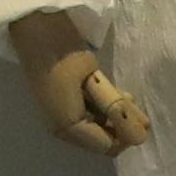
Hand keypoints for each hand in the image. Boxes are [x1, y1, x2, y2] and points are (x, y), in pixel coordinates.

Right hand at [8, 10, 152, 159]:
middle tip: (130, 99)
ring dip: (113, 115)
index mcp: (69, 126)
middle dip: (122, 124)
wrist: (34, 29)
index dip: (128, 133)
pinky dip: (101, 109)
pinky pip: (88, 118)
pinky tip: (106, 91)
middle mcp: (63, 129)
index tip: (139, 111)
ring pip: (97, 128)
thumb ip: (118, 110)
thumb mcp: (96, 81)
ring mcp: (60, 118)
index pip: (109, 146)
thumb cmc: (64, 53)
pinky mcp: (61, 105)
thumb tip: (142, 135)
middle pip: (103, 140)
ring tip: (121, 93)